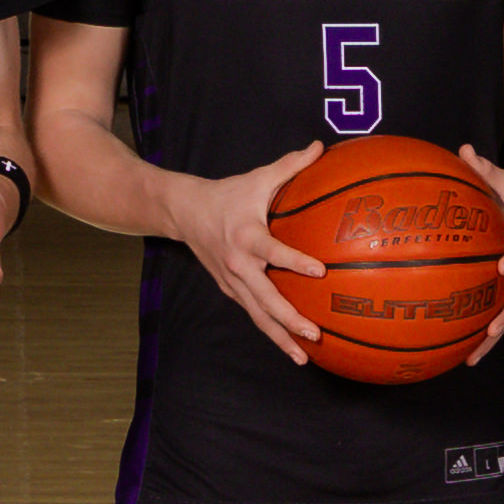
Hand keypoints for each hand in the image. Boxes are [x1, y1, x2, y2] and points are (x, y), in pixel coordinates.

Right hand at [194, 146, 336, 365]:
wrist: (182, 212)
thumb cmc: (227, 194)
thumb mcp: (257, 178)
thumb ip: (290, 166)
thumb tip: (320, 147)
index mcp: (247, 236)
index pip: (274, 252)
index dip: (295, 261)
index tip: (320, 271)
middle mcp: (238, 264)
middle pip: (265, 298)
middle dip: (289, 318)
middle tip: (315, 333)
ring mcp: (232, 281)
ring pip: (258, 315)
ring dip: (280, 337)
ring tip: (304, 357)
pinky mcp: (231, 290)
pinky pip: (253, 314)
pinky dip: (271, 331)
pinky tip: (291, 346)